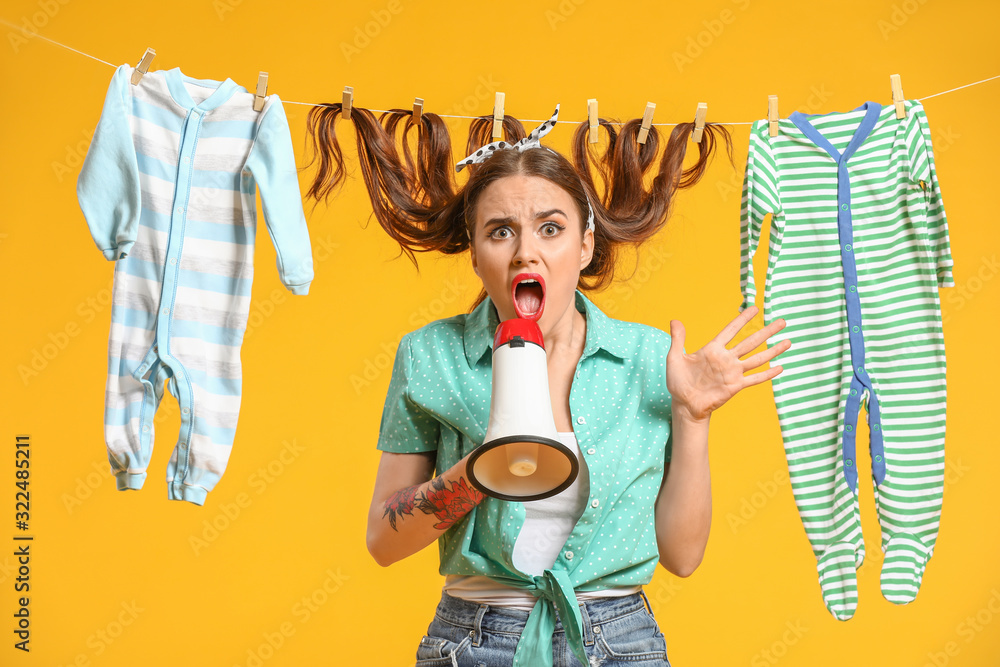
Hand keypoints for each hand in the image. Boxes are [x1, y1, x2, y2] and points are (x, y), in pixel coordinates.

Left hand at [666, 305, 789, 421]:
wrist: (684, 404)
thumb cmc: (678, 382)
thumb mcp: (674, 358)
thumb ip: (678, 339)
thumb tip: (674, 320)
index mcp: (712, 349)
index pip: (731, 330)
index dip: (742, 319)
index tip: (755, 308)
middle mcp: (726, 359)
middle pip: (751, 341)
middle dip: (767, 331)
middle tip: (782, 321)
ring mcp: (732, 372)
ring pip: (758, 358)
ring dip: (773, 351)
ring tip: (789, 341)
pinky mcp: (735, 386)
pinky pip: (754, 379)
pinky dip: (767, 374)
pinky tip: (780, 368)